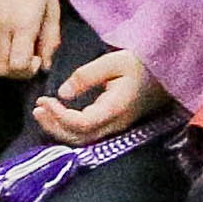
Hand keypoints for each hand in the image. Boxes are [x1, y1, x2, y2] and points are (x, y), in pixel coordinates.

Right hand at [0, 0, 62, 83]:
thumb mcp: (52, 6)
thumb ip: (51, 39)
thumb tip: (45, 65)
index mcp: (23, 22)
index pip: (18, 66)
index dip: (27, 71)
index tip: (36, 59)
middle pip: (0, 67)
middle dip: (14, 71)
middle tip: (23, 59)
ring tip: (7, 55)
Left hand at [32, 44, 165, 146]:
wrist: (165, 72)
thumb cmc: (141, 63)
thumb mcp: (113, 61)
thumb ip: (86, 76)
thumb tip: (62, 93)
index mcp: (115, 109)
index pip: (82, 124)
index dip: (60, 116)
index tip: (44, 100)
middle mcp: (116, 124)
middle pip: (80, 138)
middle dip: (54, 126)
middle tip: (37, 108)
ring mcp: (116, 127)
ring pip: (84, 139)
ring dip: (59, 129)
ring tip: (41, 112)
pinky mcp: (115, 124)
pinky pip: (89, 134)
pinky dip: (69, 128)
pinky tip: (58, 116)